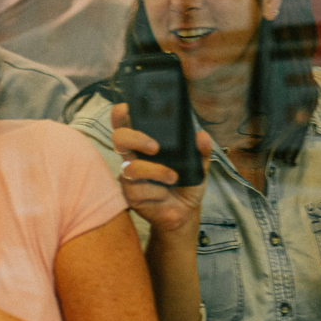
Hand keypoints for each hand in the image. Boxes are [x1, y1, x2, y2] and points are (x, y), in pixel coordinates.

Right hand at [110, 103, 213, 234]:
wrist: (185, 212)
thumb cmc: (186, 182)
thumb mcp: (199, 164)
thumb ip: (202, 150)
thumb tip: (201, 137)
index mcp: (144, 143)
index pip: (125, 123)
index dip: (120, 114)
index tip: (128, 109)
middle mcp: (132, 156)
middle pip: (118, 138)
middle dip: (135, 138)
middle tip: (155, 147)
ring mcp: (129, 176)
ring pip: (131, 168)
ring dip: (155, 171)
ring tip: (173, 177)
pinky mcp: (130, 195)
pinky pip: (138, 190)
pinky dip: (157, 191)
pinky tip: (164, 194)